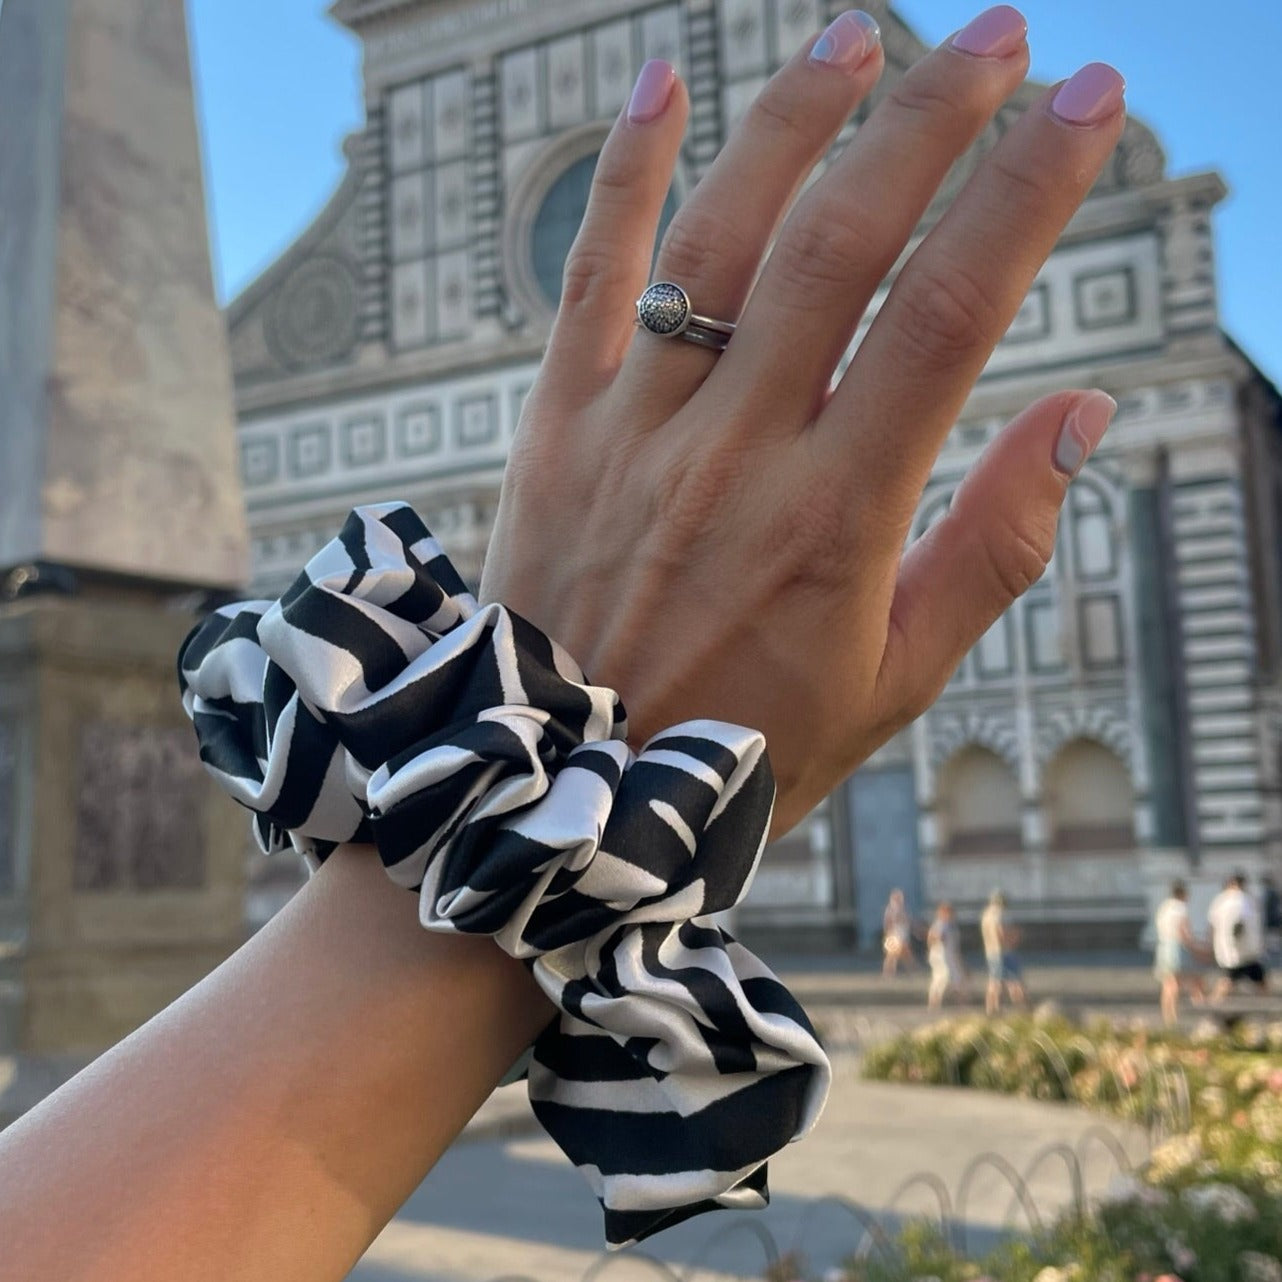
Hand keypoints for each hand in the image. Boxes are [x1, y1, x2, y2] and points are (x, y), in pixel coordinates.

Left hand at [481, 6, 1124, 837]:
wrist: (572, 786)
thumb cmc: (747, 743)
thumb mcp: (897, 681)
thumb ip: (995, 547)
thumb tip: (1083, 411)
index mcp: (837, 518)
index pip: (949, 315)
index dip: (1027, 193)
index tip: (1088, 102)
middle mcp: (735, 453)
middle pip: (841, 244)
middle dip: (929, 121)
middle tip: (999, 36)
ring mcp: (636, 431)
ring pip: (720, 238)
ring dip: (795, 120)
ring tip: (862, 33)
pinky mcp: (557, 428)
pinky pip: (590, 280)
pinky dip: (623, 175)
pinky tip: (661, 79)